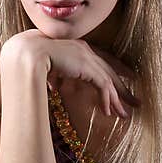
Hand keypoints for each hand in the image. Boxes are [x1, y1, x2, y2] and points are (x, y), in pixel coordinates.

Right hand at [2, 29, 140, 118]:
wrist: (26, 52)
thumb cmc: (28, 58)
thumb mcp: (45, 68)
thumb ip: (53, 77)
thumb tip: (52, 88)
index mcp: (76, 47)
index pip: (100, 60)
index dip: (113, 71)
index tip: (123, 82)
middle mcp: (85, 50)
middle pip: (109, 70)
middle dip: (122, 88)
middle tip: (134, 102)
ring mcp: (87, 57)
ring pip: (109, 81)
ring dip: (117, 100)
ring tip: (125, 115)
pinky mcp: (88, 67)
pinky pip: (102, 86)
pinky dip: (106, 100)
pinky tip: (108, 113)